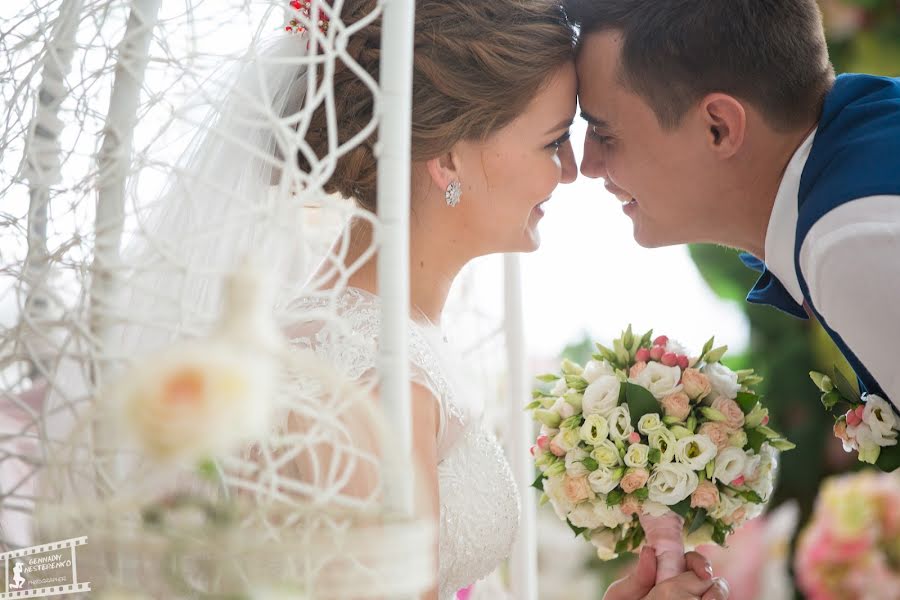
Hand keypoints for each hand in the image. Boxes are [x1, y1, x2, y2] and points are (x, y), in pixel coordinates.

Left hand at [603, 548, 728, 599]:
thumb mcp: (624, 592)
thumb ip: (637, 576)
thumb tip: (649, 551)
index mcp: (667, 571)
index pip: (691, 560)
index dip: (700, 563)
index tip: (703, 572)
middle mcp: (683, 584)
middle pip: (709, 578)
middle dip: (714, 583)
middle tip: (709, 596)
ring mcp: (690, 598)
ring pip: (715, 593)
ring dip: (717, 595)